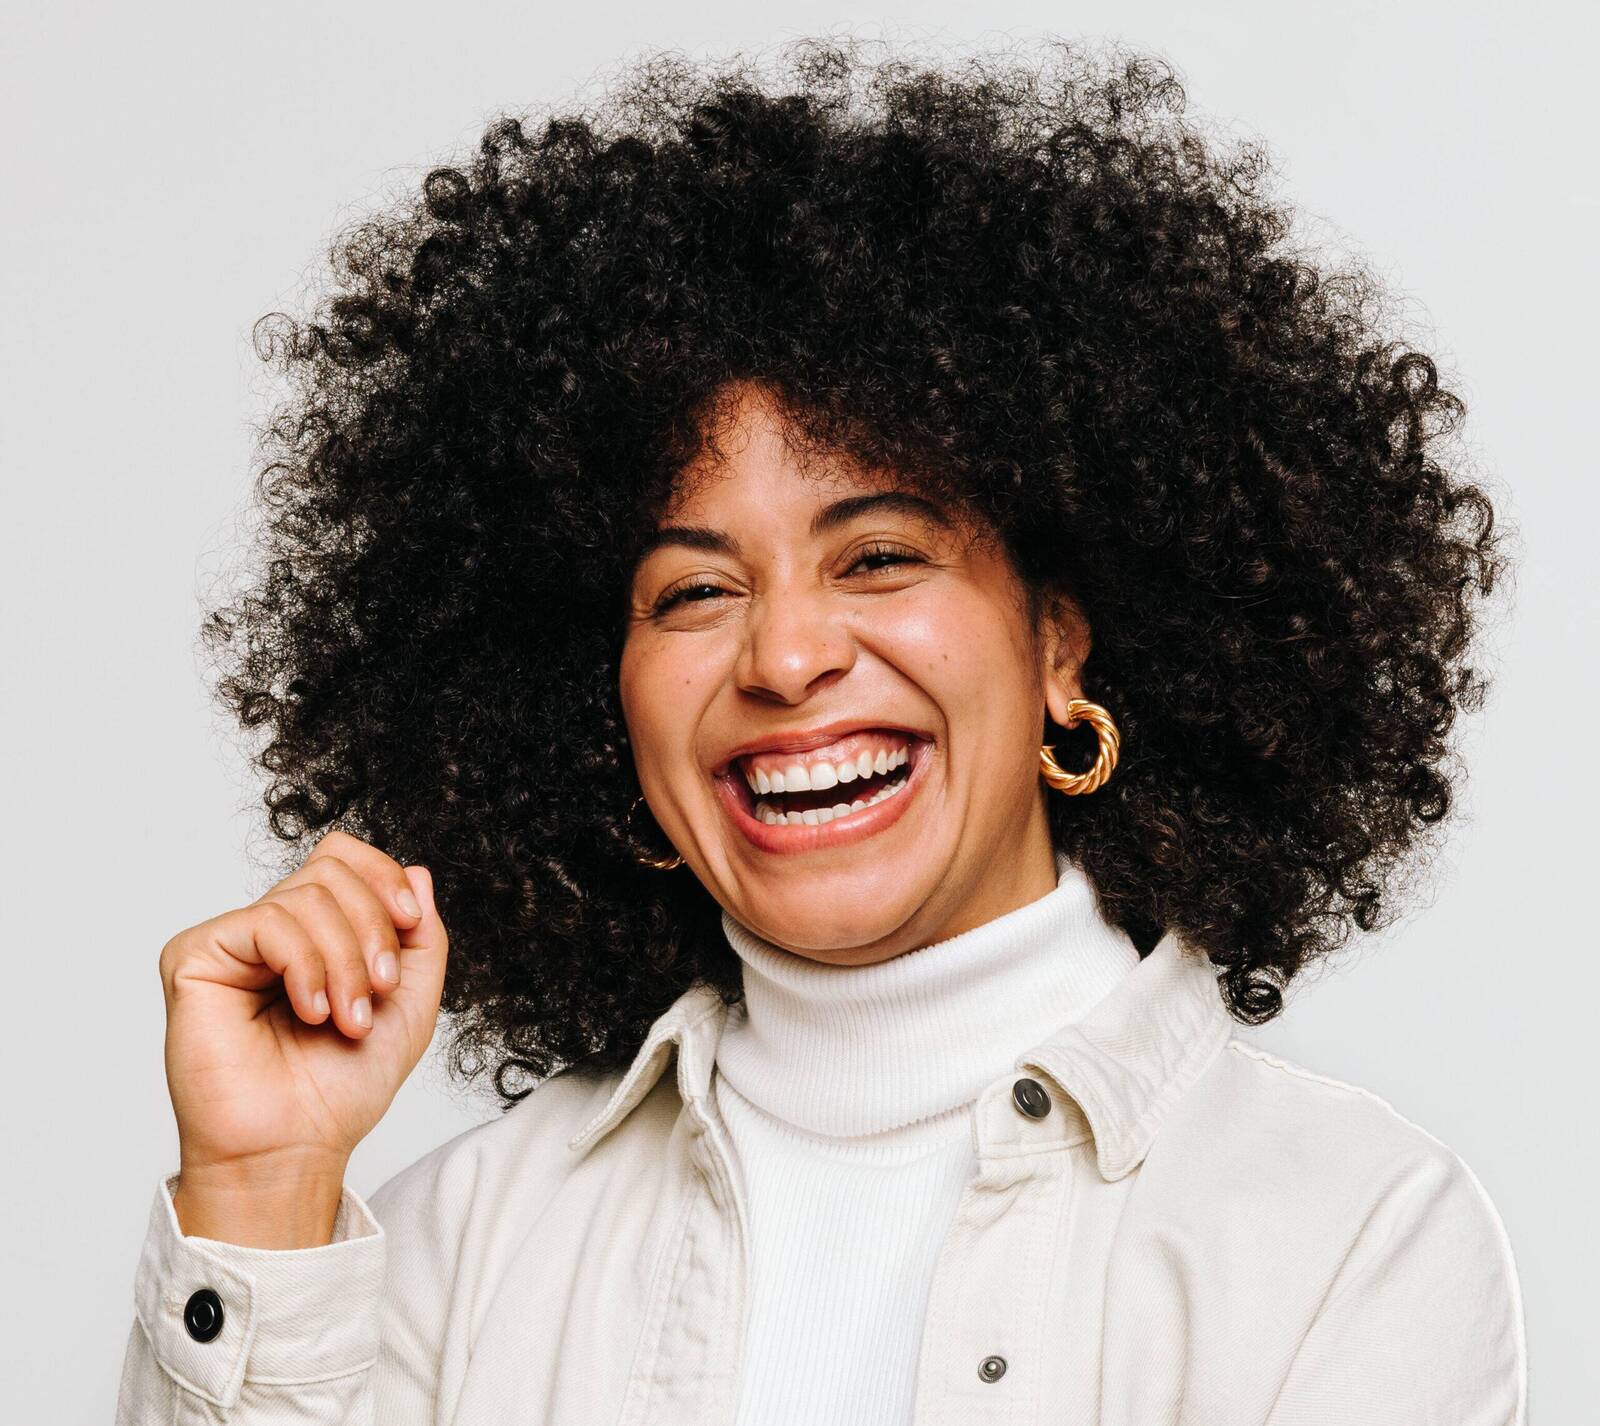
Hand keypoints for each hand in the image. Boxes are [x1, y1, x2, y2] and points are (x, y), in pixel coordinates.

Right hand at [157, 830, 448, 1242]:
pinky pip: (268, 922)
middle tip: (377, 992)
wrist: (296, 1147)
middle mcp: (271, 929)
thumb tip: (416, 871)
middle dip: (372, 930)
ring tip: (346, 1019)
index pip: (342, 858)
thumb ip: (422, 937)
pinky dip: (307, 966)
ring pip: (306, 896)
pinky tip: (311, 1012)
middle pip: (331, 871)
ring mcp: (232, 942)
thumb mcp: (412, 1002)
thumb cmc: (342, 1086)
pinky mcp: (195, 957)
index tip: (410, 923)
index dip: (381, 877)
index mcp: (315, 932)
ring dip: (346, 962)